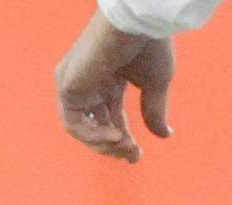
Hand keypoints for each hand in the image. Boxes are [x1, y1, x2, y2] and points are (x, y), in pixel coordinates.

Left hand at [55, 13, 173, 161]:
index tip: (135, 156)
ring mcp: (75, 85)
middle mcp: (90, 84)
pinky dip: (91, 134)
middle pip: (96, 125)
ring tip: (123, 145)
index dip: (122, 139)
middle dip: (113, 145)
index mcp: (109, 80)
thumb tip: (165, 136)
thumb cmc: (149, 45)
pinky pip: (73, 122)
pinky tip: (112, 136)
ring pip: (82, 128)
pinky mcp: (66, 86)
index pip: (111, 118)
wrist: (138, 22)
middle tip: (130, 154)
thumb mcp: (156, 84)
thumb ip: (154, 111)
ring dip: (103, 143)